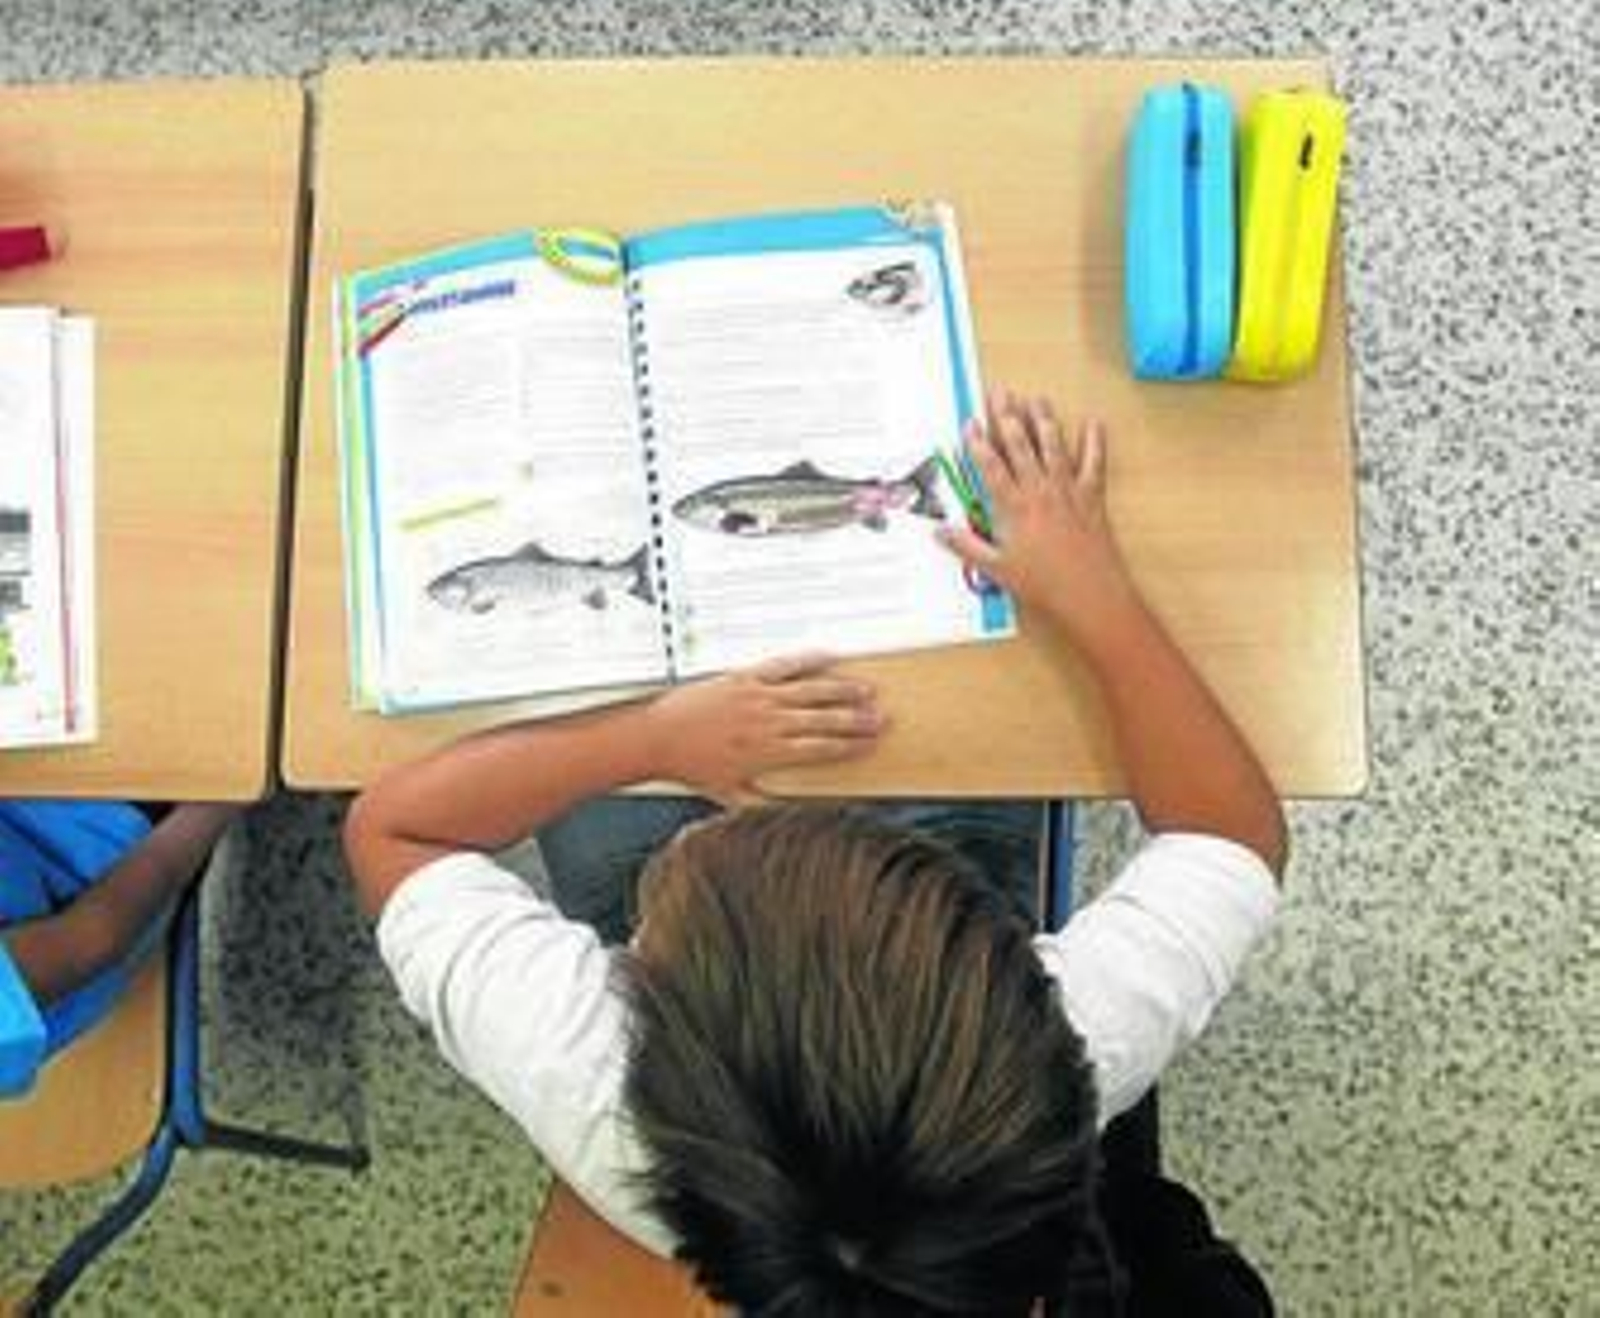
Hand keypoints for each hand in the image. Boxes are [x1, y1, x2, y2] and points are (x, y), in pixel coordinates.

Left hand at [644, 653, 883, 803]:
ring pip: (811, 691)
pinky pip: (784, 665)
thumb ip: (758, 804)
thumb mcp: (728, 795)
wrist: (658, 738)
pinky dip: (808, 659)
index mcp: (768, 753)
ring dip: (843, 689)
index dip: (850, 746)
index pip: (821, 749)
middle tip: (881, 717)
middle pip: (825, 719)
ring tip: (866, 689)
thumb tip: (783, 813)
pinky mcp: (745, 678)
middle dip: (857, 719)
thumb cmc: (689, 766)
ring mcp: (758, 697)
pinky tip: (827, 656)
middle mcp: (768, 722)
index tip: (869, 744)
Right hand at [938, 389, 1143, 661]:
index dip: (978, 441)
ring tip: (1035, 398)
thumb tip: (940, 533)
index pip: (990, 465)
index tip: (970, 422)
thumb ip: (967, 546)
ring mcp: (1067, 490)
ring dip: (1043, 419)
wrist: (1088, 593)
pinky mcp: (1091, 497)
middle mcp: (1039, 491)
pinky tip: (1092, 422)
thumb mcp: (996, 569)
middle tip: (999, 393)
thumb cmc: (1043, 584)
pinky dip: (1094, 441)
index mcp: (1013, 507)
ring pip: (1053, 445)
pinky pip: (1094, 463)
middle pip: (1019, 445)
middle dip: (1006, 416)